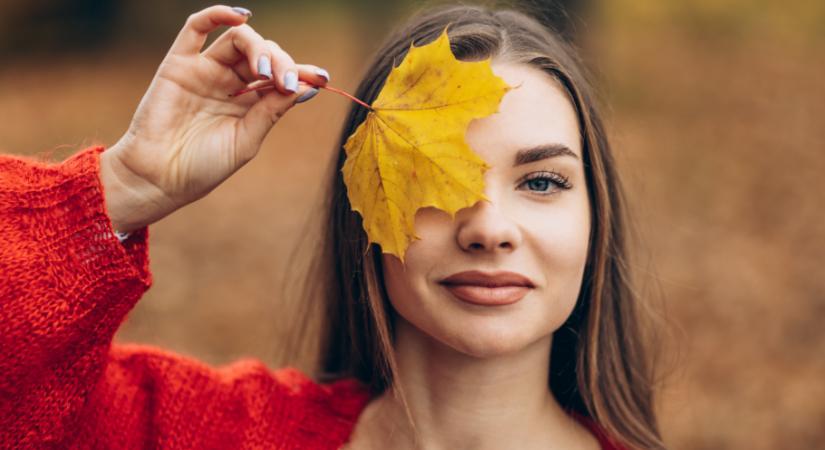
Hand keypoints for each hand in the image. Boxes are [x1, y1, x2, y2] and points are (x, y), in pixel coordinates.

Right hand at [100, 5, 328, 232]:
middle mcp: (231, 83)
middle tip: (286, 82)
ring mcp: (206, 70)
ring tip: (263, 71)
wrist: (159, 178)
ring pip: (238, 40)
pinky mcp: (179, 64)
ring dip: (258, 48)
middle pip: (264, 54)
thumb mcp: (246, 140)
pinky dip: (218, 15)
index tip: (322, 78)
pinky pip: (196, 28)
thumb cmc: (202, 167)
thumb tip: (307, 87)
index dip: (302, 72)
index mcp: (250, 103)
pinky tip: (239, 16)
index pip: (281, 77)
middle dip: (281, 63)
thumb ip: (272, 111)